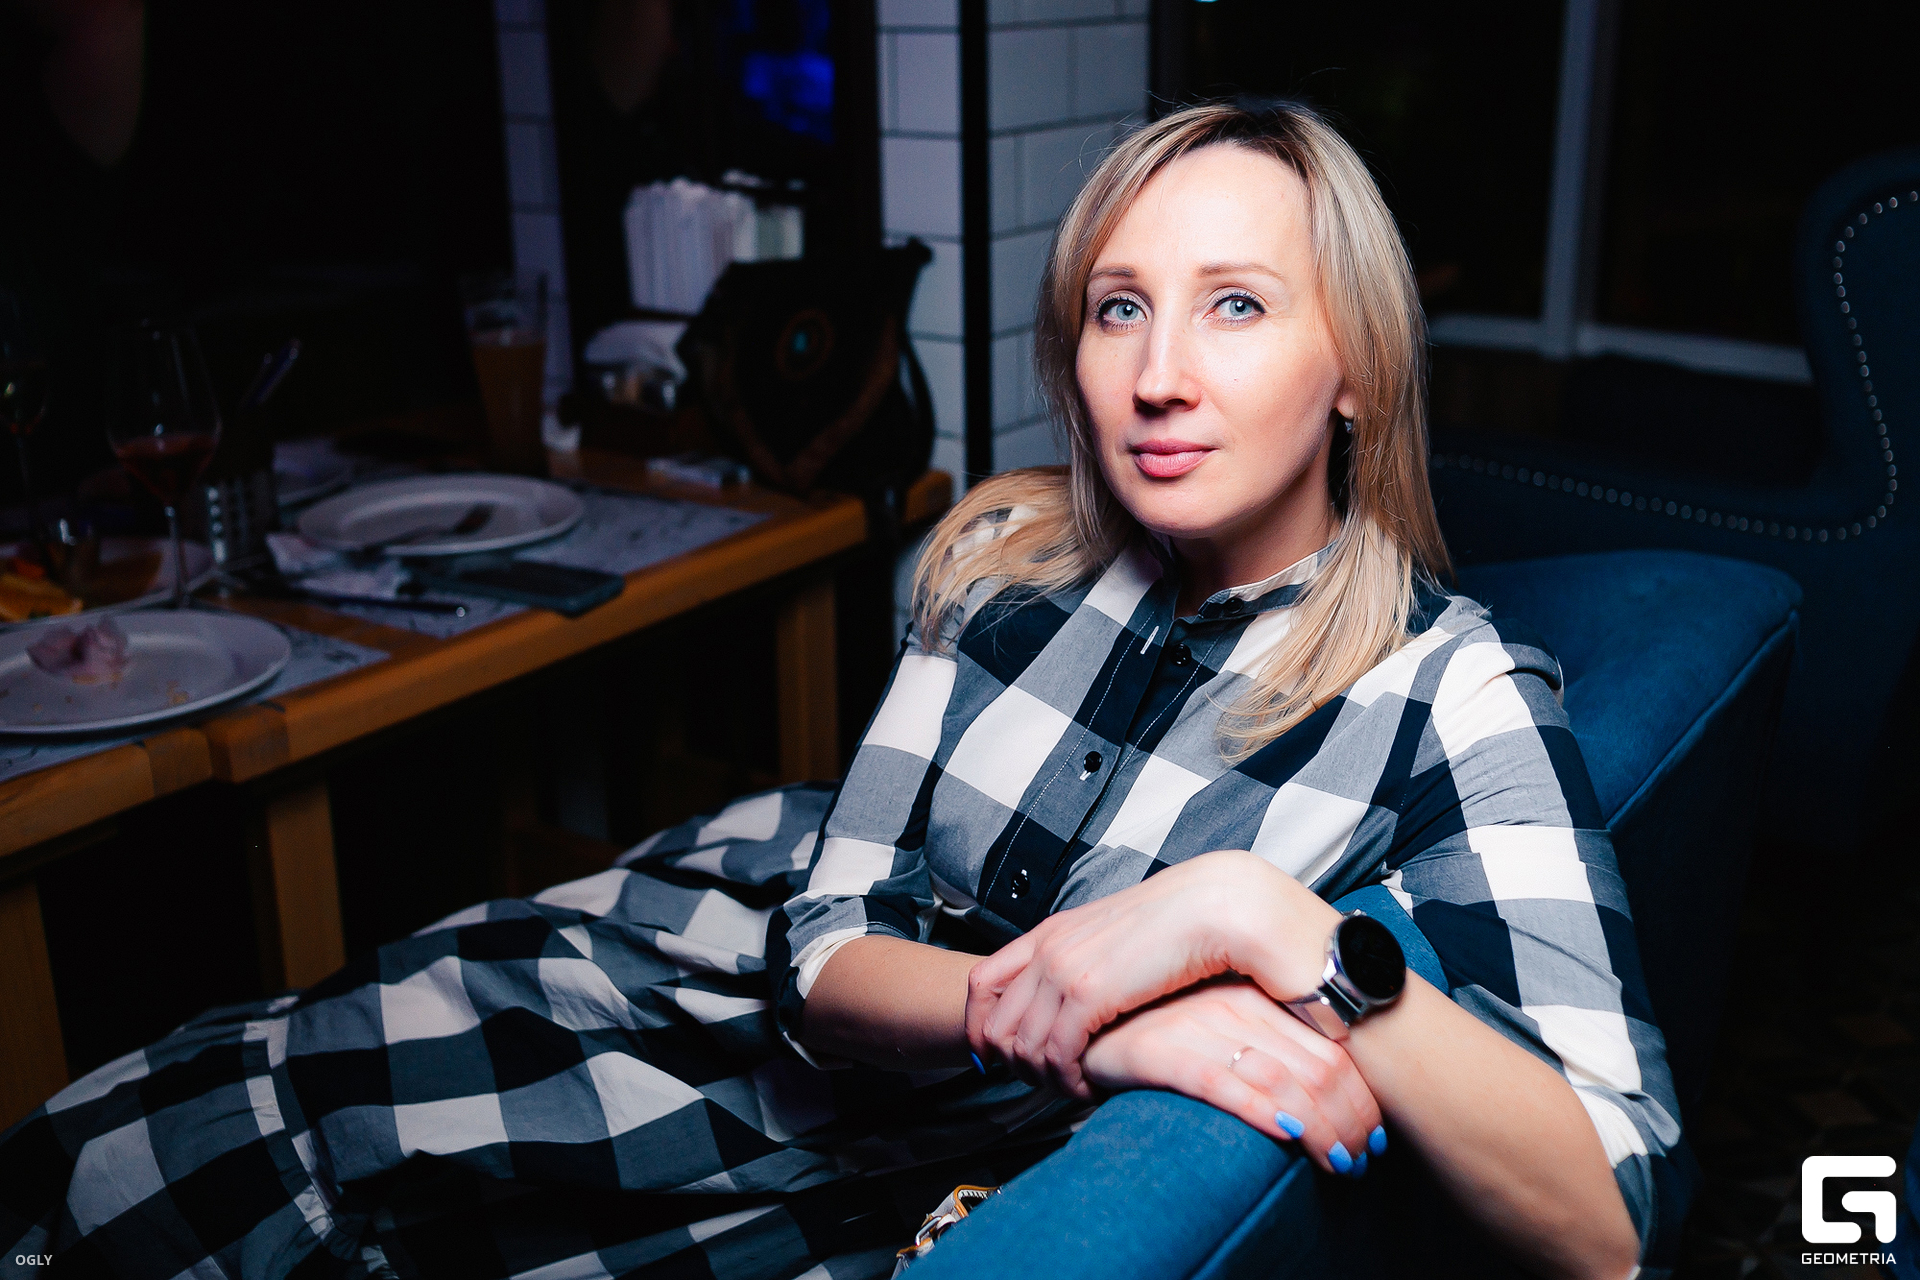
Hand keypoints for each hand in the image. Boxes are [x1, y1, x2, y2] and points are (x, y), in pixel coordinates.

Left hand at [965, 850, 1338, 1098]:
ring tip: (1073, 1090)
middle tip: (1040, 1087)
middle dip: (1010, 1065)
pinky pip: (1056, 1052)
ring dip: (1043, 1079)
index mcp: (1052, 932)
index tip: (994, 1058)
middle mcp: (1049, 948)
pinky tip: (1092, 1088)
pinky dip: (1068, 1080)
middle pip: (994, 1022)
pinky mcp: (1089, 992)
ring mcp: (1064, 968)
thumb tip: (1081, 997)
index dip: (979, 1027)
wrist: (1219, 905)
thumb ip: (1091, 963)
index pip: (982, 983)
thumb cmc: (1183, 928)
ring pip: (1022, 1045)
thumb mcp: (1117, 941)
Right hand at [1083, 979, 1383, 1175]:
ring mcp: (1198, 1025)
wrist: (1090, 1019)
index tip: (1373, 1134)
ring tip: (1338, 1164)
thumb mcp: (1223, 1026)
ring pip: (1283, 1080)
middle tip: (1360, 1160)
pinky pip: (1223, 1083)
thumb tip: (1326, 1092)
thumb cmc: (1158, 1028)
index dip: (1362, 1098)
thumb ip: (1269, 1044)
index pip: (1332, 1049)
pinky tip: (1287, 1135)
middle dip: (1350, 1122)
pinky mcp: (1161, 1050)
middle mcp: (1233, 1004)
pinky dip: (1261, 1111)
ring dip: (1322, 1129)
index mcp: (1256, 996)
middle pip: (1319, 1068)